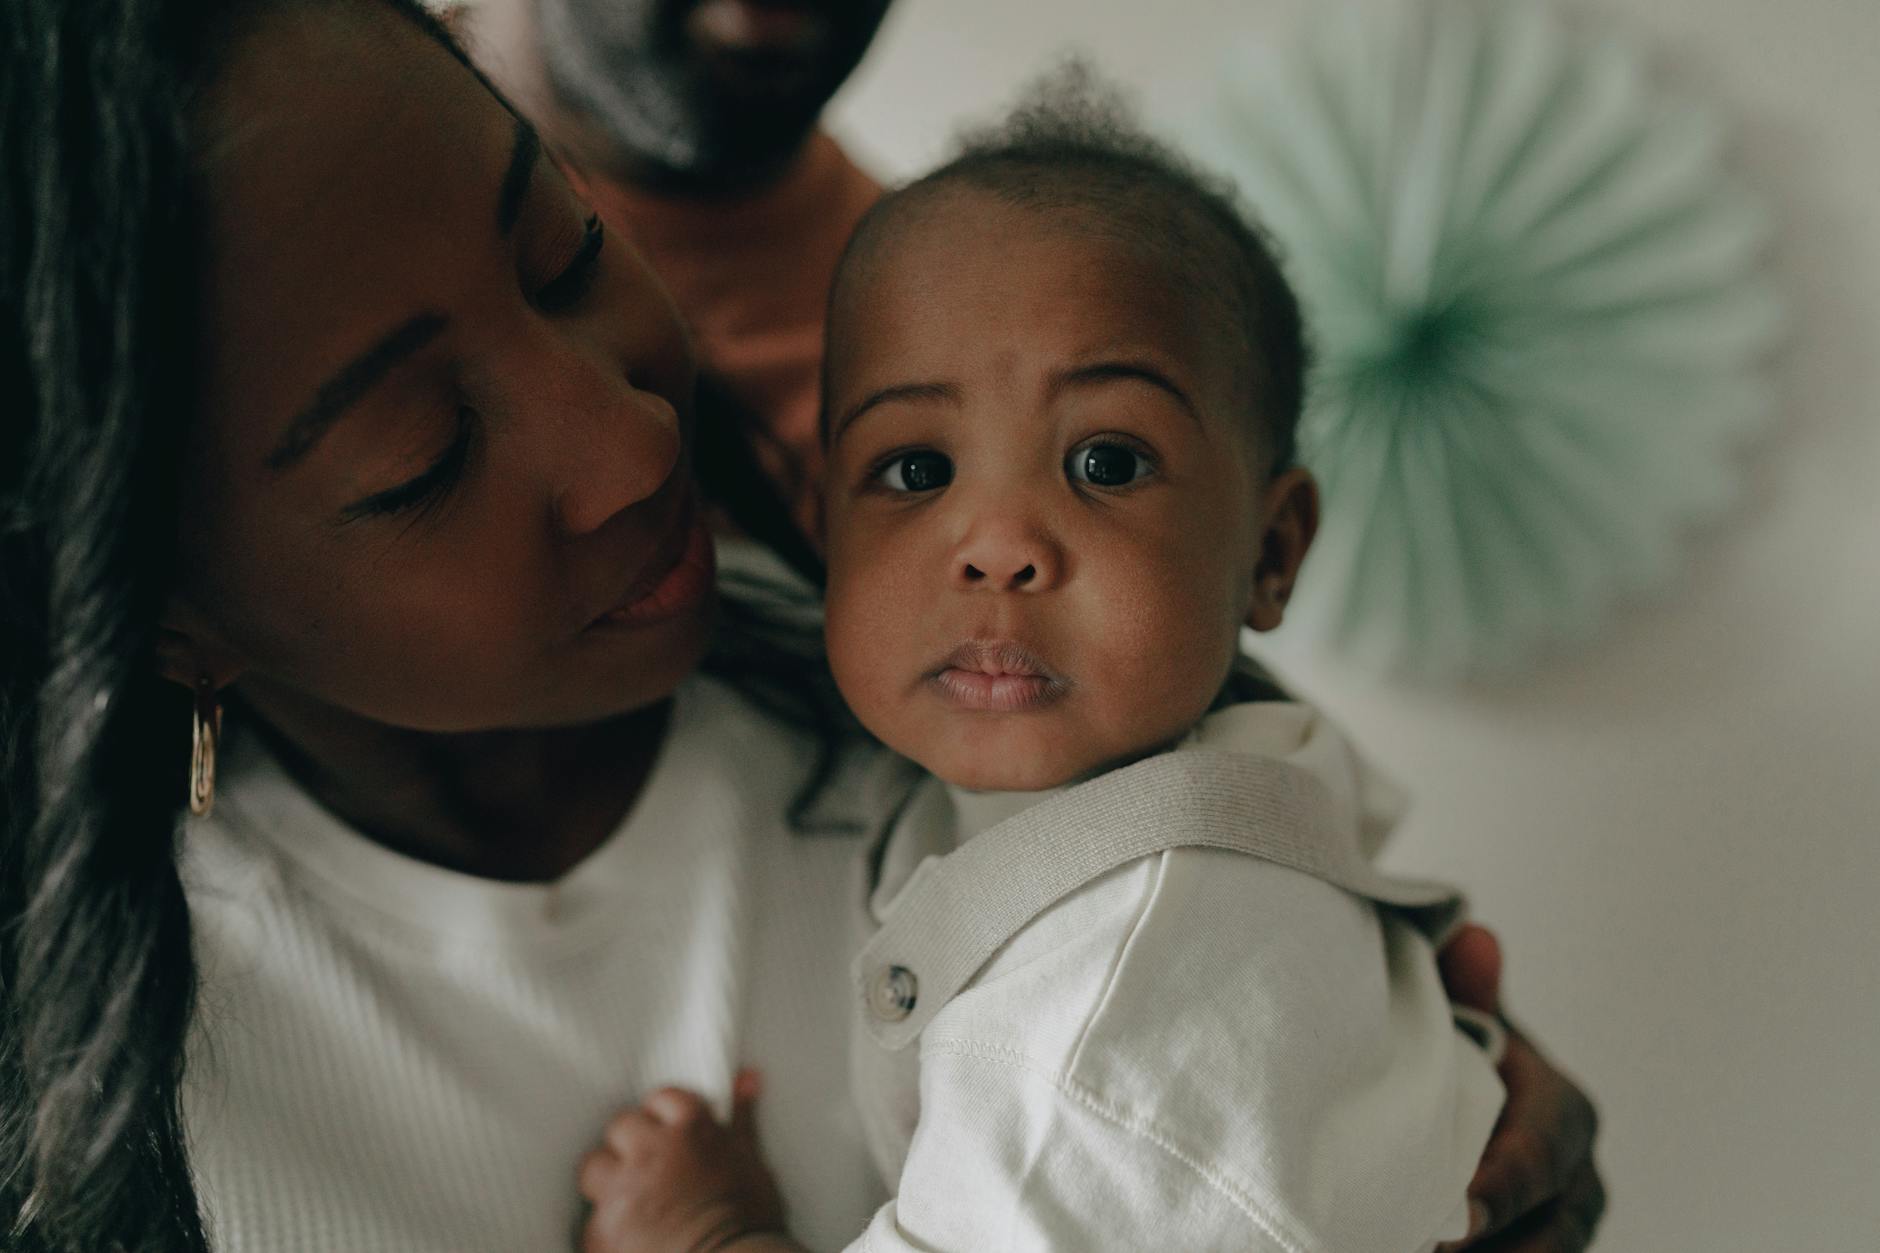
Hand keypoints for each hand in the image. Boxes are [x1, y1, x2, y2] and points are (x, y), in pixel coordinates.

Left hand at [578, 1069, 790, 1252]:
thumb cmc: (749, 1222)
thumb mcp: (752, 1163)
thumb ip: (740, 1118)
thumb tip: (747, 1078)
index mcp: (690, 1129)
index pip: (661, 1099)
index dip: (665, 1116)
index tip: (670, 1132)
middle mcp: (650, 1153)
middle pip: (621, 1128)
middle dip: (632, 1145)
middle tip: (652, 1171)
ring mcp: (622, 1193)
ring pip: (595, 1169)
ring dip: (609, 1182)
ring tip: (633, 1205)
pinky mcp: (602, 1233)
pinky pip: (590, 1222)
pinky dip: (606, 1230)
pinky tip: (630, 1240)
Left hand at [1436, 926, 1606, 1251]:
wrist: (1469, 1089)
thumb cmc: (1461, 1050)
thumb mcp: (1463, 1016)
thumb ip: (1466, 988)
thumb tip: (1477, 939)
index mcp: (1565, 1114)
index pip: (1540, 1159)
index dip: (1500, 1190)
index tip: (1454, 1216)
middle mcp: (1578, 1179)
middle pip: (1548, 1231)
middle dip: (1491, 1247)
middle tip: (1424, 1251)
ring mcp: (1563, 1226)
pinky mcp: (1537, 1248)